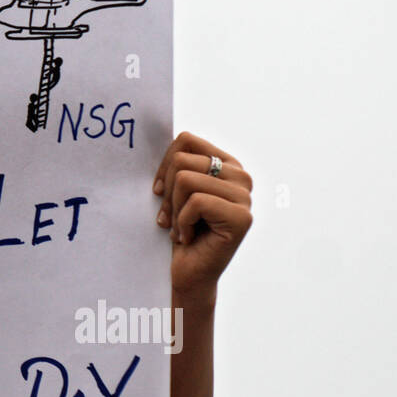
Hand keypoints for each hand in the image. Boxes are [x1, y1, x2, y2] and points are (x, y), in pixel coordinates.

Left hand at [152, 131, 252, 302]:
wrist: (188, 272)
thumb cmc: (179, 229)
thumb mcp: (176, 189)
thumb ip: (178, 163)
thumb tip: (151, 124)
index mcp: (227, 164)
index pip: (186, 139)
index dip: (164, 165)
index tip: (160, 191)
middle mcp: (242, 176)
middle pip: (183, 160)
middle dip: (167, 192)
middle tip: (169, 217)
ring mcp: (245, 197)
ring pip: (186, 180)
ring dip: (174, 209)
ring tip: (180, 228)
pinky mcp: (242, 217)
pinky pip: (195, 202)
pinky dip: (182, 223)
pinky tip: (188, 238)